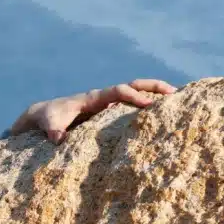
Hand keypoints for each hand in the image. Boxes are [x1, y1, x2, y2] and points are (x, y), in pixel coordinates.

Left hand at [5, 78, 176, 142]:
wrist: (45, 114)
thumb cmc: (48, 117)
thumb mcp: (49, 123)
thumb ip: (54, 130)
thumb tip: (58, 139)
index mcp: (93, 97)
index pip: (118, 92)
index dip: (133, 97)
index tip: (148, 106)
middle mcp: (104, 96)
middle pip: (133, 84)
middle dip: (153, 87)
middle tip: (174, 93)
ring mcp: (108, 103)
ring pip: (136, 91)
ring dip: (155, 93)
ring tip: (178, 99)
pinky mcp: (109, 111)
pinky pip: (132, 104)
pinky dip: (148, 104)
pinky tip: (164, 113)